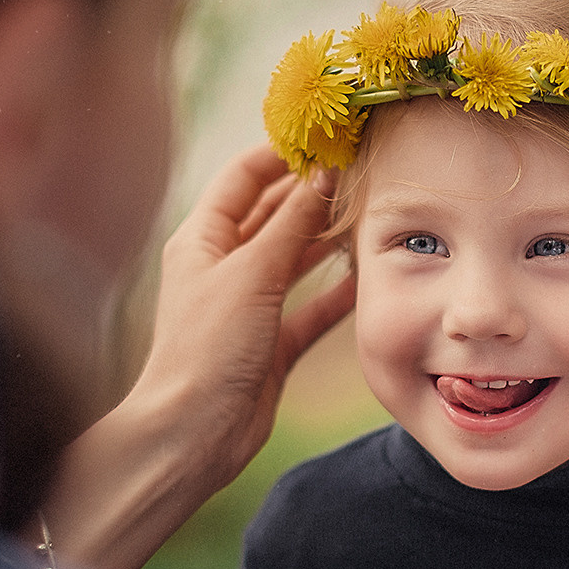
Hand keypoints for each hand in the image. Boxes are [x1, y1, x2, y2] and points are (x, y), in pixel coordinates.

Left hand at [44, 146, 354, 568]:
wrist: (194, 434)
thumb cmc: (209, 348)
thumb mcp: (253, 274)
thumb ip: (292, 223)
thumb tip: (324, 171)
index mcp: (202, 239)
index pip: (243, 177)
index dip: (281, 152)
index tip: (325, 134)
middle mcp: (224, 267)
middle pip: (272, 214)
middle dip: (312, 192)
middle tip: (361, 169)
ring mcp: (249, 306)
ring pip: (295, 259)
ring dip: (329, 238)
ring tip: (374, 214)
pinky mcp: (272, 344)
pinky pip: (311, 308)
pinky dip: (337, 292)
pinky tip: (370, 276)